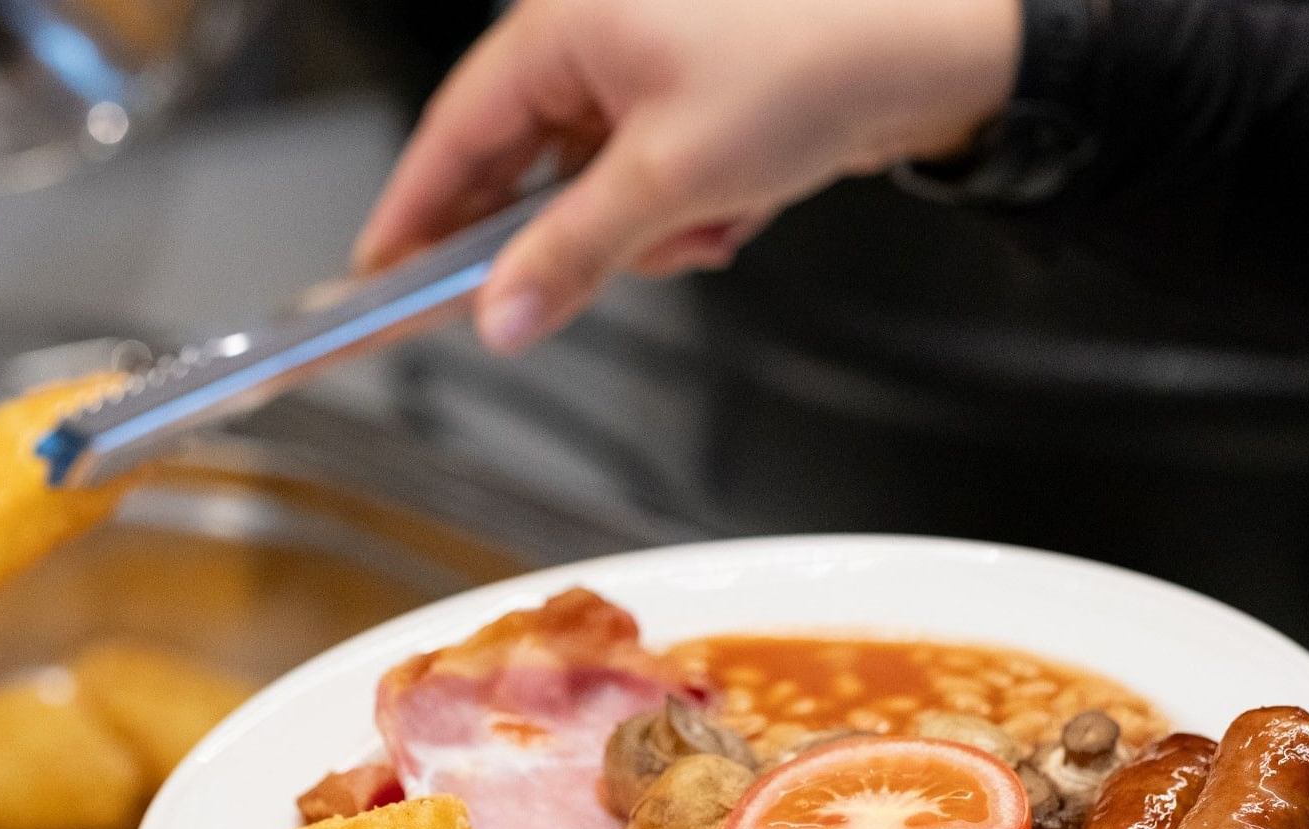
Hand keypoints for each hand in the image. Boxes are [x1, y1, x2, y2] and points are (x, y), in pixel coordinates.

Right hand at [353, 0, 1020, 352]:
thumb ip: (569, 258)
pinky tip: (727, 212)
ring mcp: (638, 78)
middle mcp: (589, 45)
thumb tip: (498, 318)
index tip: (377, 281)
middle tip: (558, 290)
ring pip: (585, 195)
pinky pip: (640, 191)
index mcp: (561, 30)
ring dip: (636, 234)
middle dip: (561, 238)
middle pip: (517, 173)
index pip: (450, 136)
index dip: (411, 215)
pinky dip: (675, 220)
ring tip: (700, 224)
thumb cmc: (813, 66)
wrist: (931, 53)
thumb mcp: (669, 182)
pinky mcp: (683, 109)